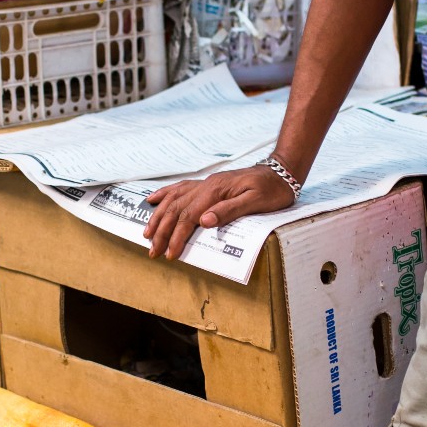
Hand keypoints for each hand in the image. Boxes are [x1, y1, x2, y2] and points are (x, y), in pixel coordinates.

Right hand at [144, 163, 295, 260]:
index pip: (189, 217)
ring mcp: (205, 183)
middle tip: (153, 251)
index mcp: (216, 191)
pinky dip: (164, 195)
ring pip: (174, 200)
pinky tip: (153, 200)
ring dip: (159, 217)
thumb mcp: (256, 201)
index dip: (177, 236)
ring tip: (147, 233)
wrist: (279, 172)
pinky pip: (180, 188)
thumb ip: (229, 210)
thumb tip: (204, 220)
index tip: (170, 253)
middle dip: (162, 231)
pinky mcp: (207, 184)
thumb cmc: (271, 189)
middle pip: (177, 210)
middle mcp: (206, 186)